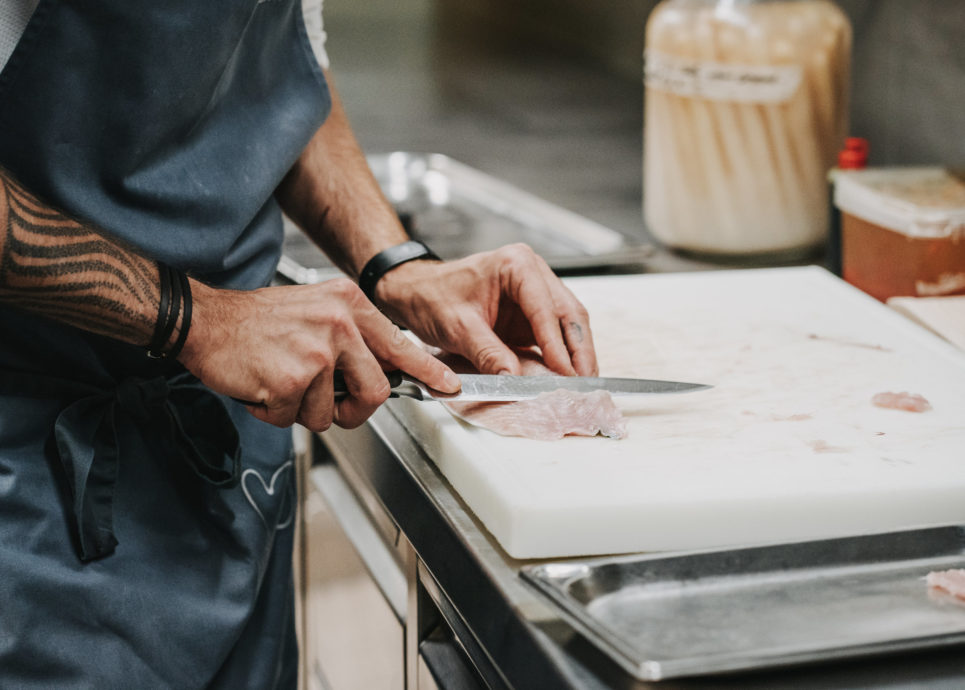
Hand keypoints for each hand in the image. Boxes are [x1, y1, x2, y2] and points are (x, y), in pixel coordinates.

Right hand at [178, 278, 459, 430]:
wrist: (206, 320)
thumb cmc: (259, 322)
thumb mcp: (318, 310)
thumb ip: (352, 339)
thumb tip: (382, 376)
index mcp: (350, 304)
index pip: (400, 345)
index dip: (428, 372)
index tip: (449, 386)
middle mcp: (339, 324)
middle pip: (376, 392)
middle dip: (354, 410)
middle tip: (330, 405)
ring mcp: (316, 352)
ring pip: (331, 413)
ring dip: (304, 410)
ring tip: (281, 382)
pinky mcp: (291, 379)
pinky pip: (294, 418)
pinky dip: (275, 412)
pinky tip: (263, 385)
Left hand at [374, 243, 597, 376]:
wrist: (415, 293)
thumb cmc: (432, 297)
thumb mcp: (458, 327)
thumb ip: (487, 352)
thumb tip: (512, 378)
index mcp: (517, 265)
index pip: (545, 308)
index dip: (558, 344)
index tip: (565, 371)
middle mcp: (532, 274)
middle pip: (568, 313)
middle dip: (579, 350)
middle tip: (586, 381)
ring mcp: (535, 293)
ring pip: (568, 324)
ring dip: (577, 354)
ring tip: (584, 383)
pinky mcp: (530, 314)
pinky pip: (554, 334)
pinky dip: (563, 355)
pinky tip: (568, 376)